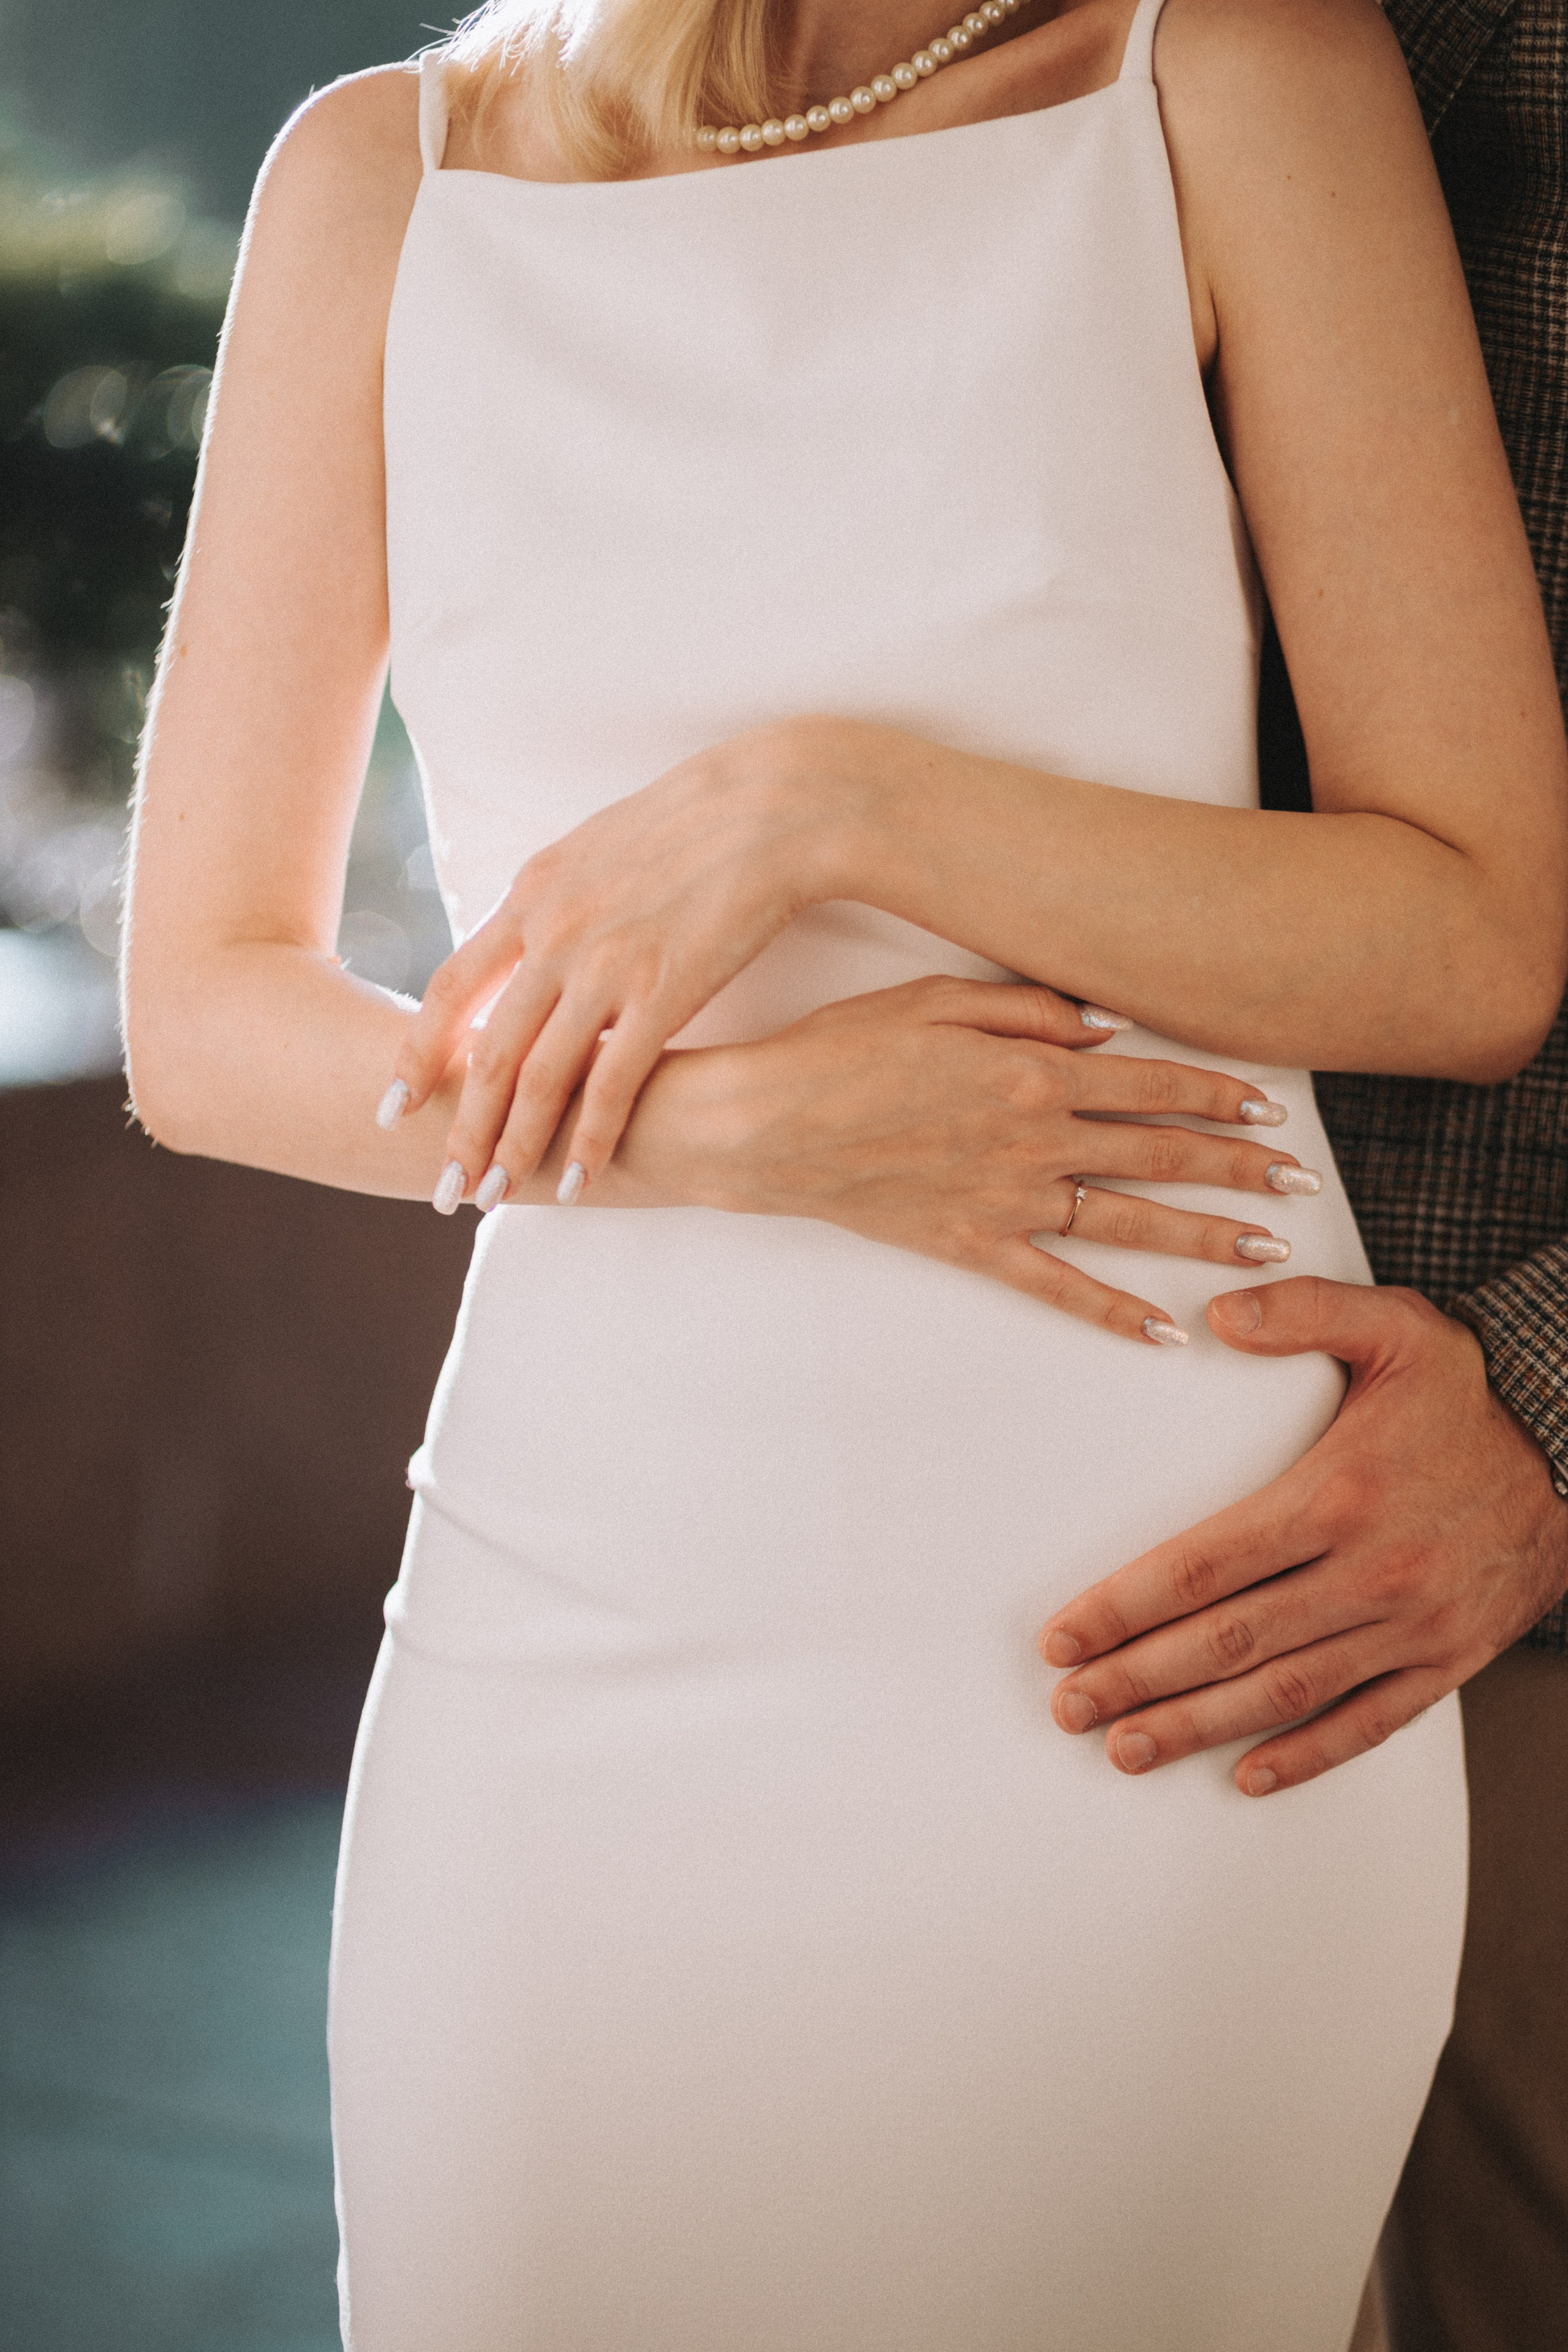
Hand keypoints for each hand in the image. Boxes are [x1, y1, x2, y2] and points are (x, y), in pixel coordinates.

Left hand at [381, 717, 870, 1203]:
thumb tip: (535, 934)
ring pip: (537, 1078)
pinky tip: (575, 1182)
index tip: (397, 1104)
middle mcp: (552, 931)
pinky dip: (590, 1140)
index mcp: (533, 892)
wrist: (774, 803)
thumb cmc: (699, 822)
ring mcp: (603, 965)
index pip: (453, 986)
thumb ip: (559, 898)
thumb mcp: (601, 847)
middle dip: (460, 1127)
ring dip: (511, 1147)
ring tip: (494, 1198)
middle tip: (444, 1187)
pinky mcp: (662, 993)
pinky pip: (612, 1084)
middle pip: (486, 1048)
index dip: (419, 1051)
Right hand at [623, 975, 1308, 1344]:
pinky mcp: (971, 1247)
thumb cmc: (841, 1049)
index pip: (1150, 1083)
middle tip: (1300, 1181)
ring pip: (1128, 1221)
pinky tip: (1164, 1334)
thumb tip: (1115, 1028)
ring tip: (1270, 1249)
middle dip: (1238, 1166)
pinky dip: (1113, 1313)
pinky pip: (1057, 1287)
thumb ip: (1032, 1013)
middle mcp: (1033, 1141)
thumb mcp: (936, 999)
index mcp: (1031, 1075)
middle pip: (1159, 1153)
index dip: (1217, 1094)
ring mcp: (1005, 1201)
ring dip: (1204, 1234)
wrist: (763, 1125)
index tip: (1271, 1105)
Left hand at [1040, 1278, 1567, 1786]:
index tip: (1062, 1637)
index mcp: (1339, 1494)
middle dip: (1138, 1679)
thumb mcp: (1396, 1325)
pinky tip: (1245, 1775)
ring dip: (1198, 1726)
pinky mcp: (1448, 1659)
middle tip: (1067, 1707)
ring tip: (1124, 1749)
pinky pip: (1369, 1723)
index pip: (1205, 1564)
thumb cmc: (1474, 1391)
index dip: (1126, 1605)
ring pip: (1286, 1692)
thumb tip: (1216, 1313)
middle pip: (1230, 1641)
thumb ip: (1302, 1311)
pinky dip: (1306, 1756)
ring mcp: (1412, 1625)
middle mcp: (1371, 1572)